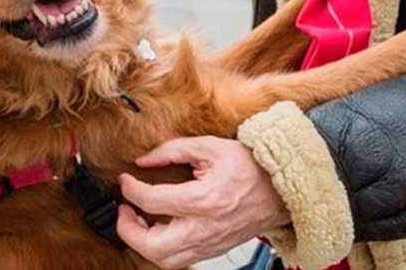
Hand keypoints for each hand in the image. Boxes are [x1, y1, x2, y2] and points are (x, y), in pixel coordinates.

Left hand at [116, 136, 290, 268]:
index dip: (130, 189)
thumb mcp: (210, 146)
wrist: (281, 189)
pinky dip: (162, 249)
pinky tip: (160, 229)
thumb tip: (144, 160)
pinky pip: (180, 261)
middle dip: (128, 230)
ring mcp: (209, 243)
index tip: (126, 181)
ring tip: (139, 221)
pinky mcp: (213, 250)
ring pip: (165, 261)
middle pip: (152, 247)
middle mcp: (205, 228)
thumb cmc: (250, 166)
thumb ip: (172, 150)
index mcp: (204, 199)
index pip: (152, 201)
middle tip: (125, 210)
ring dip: (143, 244)